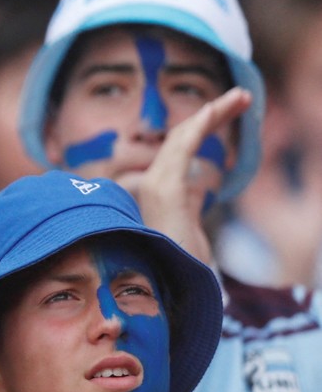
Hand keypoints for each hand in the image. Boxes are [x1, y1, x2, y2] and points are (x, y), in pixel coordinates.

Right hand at [120, 86, 251, 266]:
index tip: (231, 111)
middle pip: (179, 139)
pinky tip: (215, 110)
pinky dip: (199, 126)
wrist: (167, 294)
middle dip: (211, 115)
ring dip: (212, 113)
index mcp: (156, 193)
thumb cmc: (177, 269)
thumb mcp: (188, 230)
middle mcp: (149, 186)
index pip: (177, 150)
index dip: (202, 126)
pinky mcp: (164, 190)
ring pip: (181, 137)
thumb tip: (199, 185)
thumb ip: (188, 204)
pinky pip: (181, 149)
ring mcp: (153, 187)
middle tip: (242, 97)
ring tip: (241, 97)